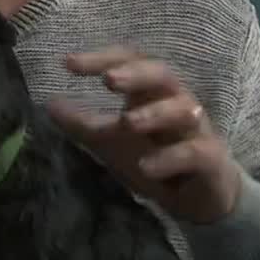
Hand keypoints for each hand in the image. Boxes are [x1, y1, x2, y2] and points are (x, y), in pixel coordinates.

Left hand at [47, 47, 241, 224]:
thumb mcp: (114, 143)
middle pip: (163, 75)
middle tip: (109, 80)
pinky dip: (171, 157)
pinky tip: (147, 166)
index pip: (130, 62)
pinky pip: (195, 152)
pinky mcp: (211, 159)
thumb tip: (49, 104)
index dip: (103, 58)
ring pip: (184, 110)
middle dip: (136, 74)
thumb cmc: (157, 159)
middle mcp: (177, 103)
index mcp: (152, 93)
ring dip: (154, 114)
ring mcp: (197, 130)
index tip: (68, 63)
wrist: (200, 201)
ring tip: (126, 122)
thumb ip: (84, 124)